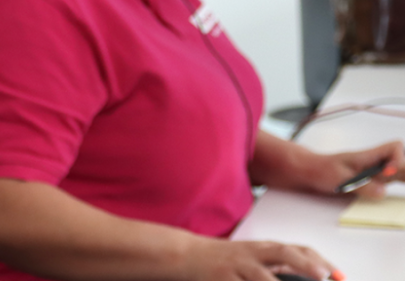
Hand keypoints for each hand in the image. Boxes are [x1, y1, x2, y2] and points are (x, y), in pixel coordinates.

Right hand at [181, 237, 339, 280]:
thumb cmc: (227, 259)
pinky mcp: (224, 279)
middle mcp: (254, 254)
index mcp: (265, 248)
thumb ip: (280, 265)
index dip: (319, 261)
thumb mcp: (255, 256)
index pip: (297, 249)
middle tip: (322, 276)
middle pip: (283, 252)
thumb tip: (316, 275)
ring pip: (262, 276)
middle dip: (305, 264)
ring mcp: (238, 266)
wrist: (189, 255)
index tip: (337, 275)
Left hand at [306, 141, 404, 197]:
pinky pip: (394, 180)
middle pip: (402, 160)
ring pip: (401, 171)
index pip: (394, 147)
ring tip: (402, 193)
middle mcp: (376, 162)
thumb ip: (361, 186)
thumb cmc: (321, 170)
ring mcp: (377, 171)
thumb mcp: (339, 179)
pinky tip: (397, 192)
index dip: (399, 159)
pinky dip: (400, 182)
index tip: (388, 173)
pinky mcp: (375, 181)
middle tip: (397, 182)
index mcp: (368, 156)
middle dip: (404, 171)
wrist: (310, 170)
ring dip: (403, 178)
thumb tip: (383, 192)